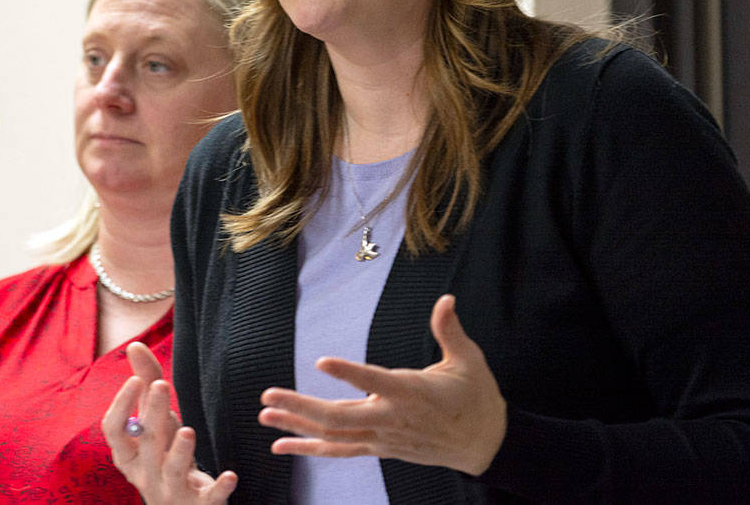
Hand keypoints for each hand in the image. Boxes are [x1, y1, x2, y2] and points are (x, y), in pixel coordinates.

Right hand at [102, 341, 238, 503]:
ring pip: (173, 472)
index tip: (136, 380)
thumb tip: (134, 345)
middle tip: (162, 385)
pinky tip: (231, 475)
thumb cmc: (163, 455)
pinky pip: (208, 498)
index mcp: (129, 455)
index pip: (115, 431)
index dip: (122, 406)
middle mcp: (145, 475)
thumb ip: (146, 383)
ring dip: (181, 452)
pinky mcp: (199, 504)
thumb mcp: (155, 423)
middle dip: (154, 415)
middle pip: (147, 444)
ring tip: (188, 431)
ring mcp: (171, 491)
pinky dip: (219, 487)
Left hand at [257, 294, 505, 475]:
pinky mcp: (380, 448)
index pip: (375, 381)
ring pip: (334, 436)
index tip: (322, 361)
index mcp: (411, 392)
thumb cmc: (476, 397)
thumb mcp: (468, 360)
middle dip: (301, 407)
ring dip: (297, 426)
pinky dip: (310, 448)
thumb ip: (450, 330)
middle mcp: (392, 418)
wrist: (485, 445)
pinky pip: (339, 450)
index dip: (350, 374)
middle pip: (340, 417)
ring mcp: (383, 437)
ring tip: (265, 415)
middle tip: (268, 396)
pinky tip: (282, 446)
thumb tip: (447, 299)